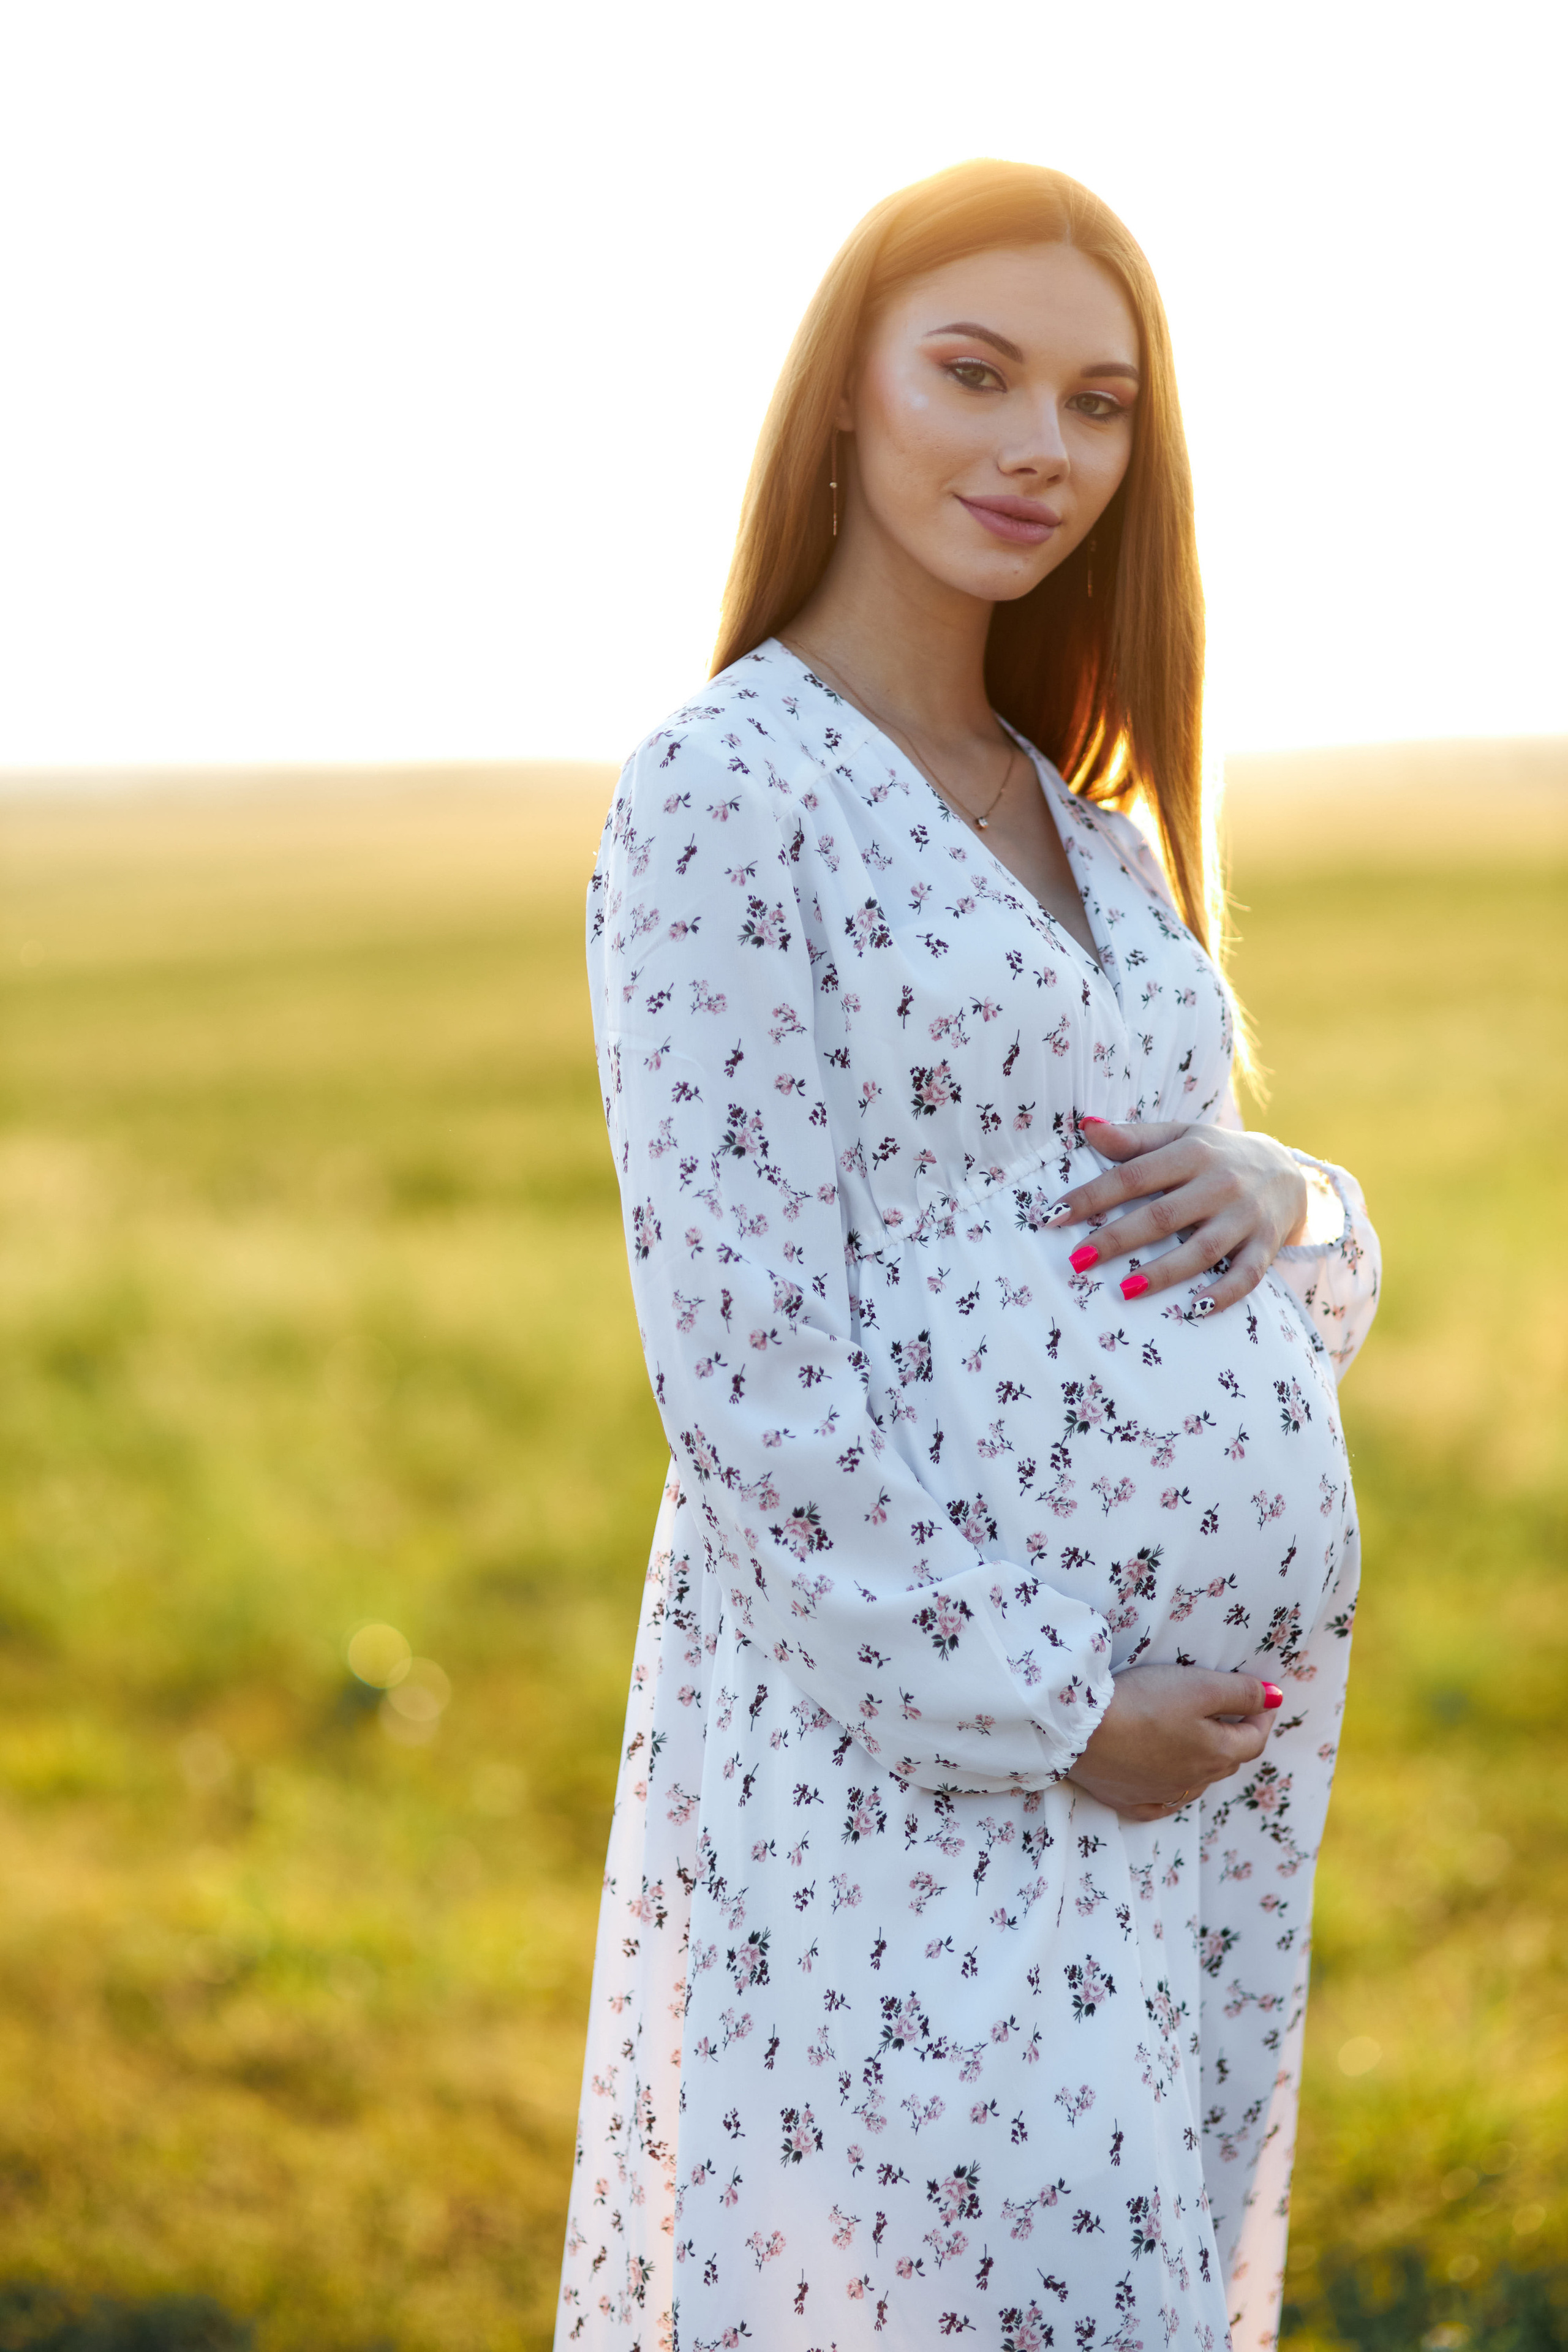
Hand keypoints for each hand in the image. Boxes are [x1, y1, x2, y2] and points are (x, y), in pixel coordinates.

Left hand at [1049, 1118, 1307, 1312]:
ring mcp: (1245, 1217)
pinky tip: (1193, 1310)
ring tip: (1124, 1291)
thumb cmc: (1216, 1154)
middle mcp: (1219, 1183)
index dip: (1092, 1196)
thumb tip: (1086, 1125)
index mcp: (1191, 1152)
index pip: (1133, 1176)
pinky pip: (1246, 1275)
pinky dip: (1222, 1294)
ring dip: (1163, 1273)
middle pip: (1162, 1216)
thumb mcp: (1180, 1135)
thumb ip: (1134, 1137)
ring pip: (1201, 1250)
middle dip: (1118, 1239)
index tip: (1053, 1216)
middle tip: (1077, 1261)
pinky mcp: (1266, 1245)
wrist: (1288, 1169)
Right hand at [1067, 1665, 1278, 1819]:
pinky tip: (1166, 1787)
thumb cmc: (1144, 1702)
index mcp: (1216, 1753)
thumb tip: (1276, 1699)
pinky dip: (1169, 1794)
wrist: (1081, 1730)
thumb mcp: (1199, 1686)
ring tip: (1199, 1741)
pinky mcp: (1127, 1799)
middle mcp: (1194, 1780)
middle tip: (1233, 1714)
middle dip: (1235, 1737)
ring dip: (1204, 1763)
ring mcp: (1160, 1794)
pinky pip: (1158, 1804)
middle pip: (1227, 1761)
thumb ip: (1241, 1693)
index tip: (1263, 1698)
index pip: (1254, 1739)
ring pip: (1196, 1783)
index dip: (1262, 1716)